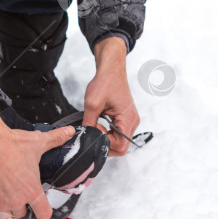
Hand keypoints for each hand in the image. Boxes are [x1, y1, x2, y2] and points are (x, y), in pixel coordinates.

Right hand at [0, 111, 74, 218]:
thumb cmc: (8, 143)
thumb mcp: (37, 142)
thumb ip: (55, 139)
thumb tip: (69, 132)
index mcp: (31, 190)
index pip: (44, 214)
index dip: (43, 210)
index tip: (41, 207)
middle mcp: (15, 200)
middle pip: (21, 214)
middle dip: (20, 205)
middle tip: (17, 192)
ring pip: (4, 217)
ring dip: (4, 209)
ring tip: (3, 196)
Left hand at [82, 36, 139, 156]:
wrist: (111, 70)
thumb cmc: (105, 83)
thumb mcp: (92, 104)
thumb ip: (88, 123)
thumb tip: (84, 137)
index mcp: (128, 119)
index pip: (121, 146)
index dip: (105, 143)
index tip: (96, 130)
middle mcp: (133, 122)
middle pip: (121, 147)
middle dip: (105, 143)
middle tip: (95, 129)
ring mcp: (130, 121)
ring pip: (120, 142)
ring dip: (106, 138)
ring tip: (97, 125)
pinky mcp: (126, 119)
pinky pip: (119, 134)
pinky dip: (109, 133)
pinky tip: (101, 123)